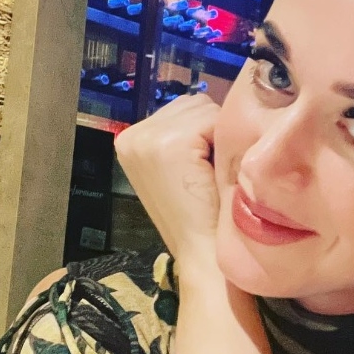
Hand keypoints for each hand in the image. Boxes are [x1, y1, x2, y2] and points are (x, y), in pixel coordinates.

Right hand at [115, 94, 220, 276]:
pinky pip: (213, 121)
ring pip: (205, 109)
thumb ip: (188, 133)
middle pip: (195, 103)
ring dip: (219, 135)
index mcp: (131, 138)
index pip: (185, 108)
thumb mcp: (184, 165)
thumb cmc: (202, 213)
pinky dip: (222, 143)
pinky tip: (213, 172)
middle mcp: (132, 134)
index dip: (207, 132)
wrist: (202, 252)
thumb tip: (222, 100)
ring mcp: (146, 139)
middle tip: (209, 171)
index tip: (203, 167)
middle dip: (212, 130)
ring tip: (210, 171)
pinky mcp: (167, 145)